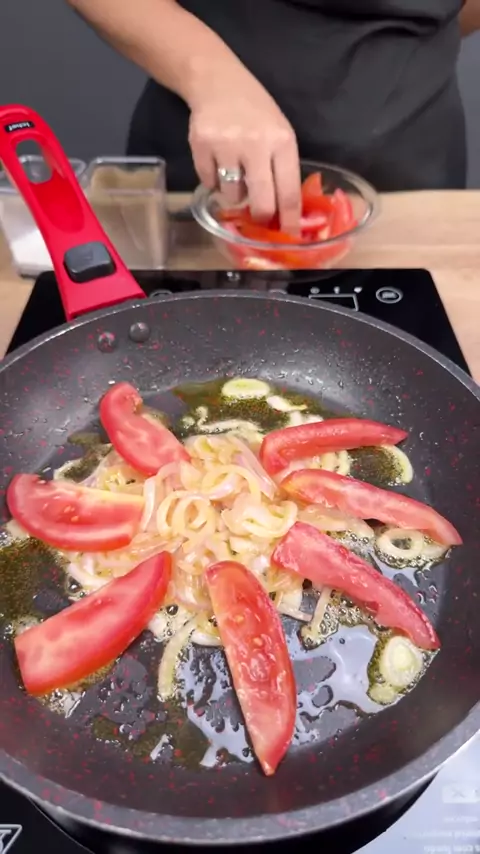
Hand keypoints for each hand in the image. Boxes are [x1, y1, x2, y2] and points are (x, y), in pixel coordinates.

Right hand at [188, 63, 301, 231]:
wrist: (217, 81)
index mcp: (281, 142)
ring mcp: (226, 146)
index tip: (289, 236)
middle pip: (261, 203)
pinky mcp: (201, 146)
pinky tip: (218, 162)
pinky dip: (215, 181)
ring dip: (235, 193)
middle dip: (261, 216)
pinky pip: (210, 183)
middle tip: (259, 215)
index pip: (289, 192)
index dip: (289, 219)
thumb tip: (283, 211)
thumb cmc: (255, 111)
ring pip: (232, 197)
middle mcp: (255, 145)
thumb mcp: (280, 132)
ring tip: (236, 172)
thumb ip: (283, 168)